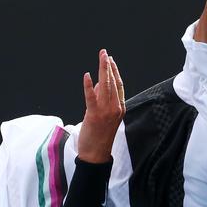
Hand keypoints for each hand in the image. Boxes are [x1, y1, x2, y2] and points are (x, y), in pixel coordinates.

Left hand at [77, 49, 124, 163]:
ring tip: (101, 57)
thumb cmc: (100, 136)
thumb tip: (98, 84)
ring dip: (102, 70)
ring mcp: (106, 111)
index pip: (119, 85)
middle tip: (104, 53)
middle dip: (108, 66)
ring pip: (105, 86)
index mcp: (120, 107)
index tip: (110, 60)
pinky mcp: (94, 115)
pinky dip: (89, 86)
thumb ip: (102, 100)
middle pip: (113, 82)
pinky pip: (91, 97)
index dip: (115, 71)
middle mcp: (115, 107)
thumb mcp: (105, 116)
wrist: (97, 154)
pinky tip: (87, 75)